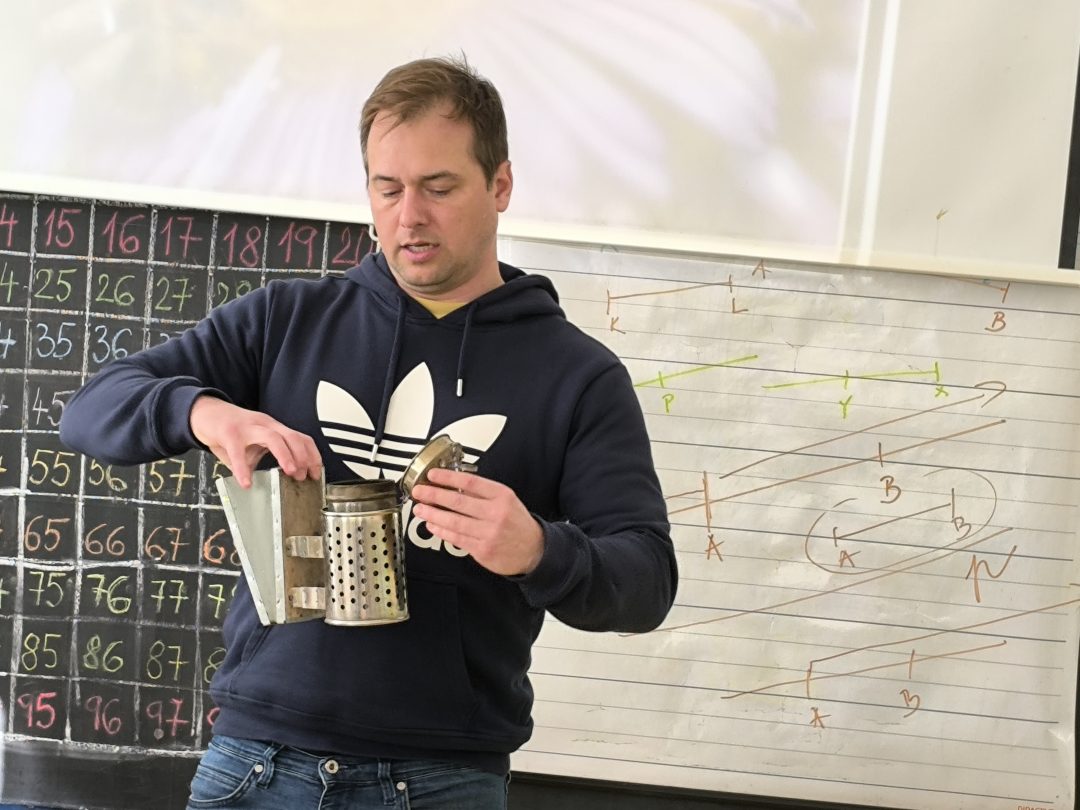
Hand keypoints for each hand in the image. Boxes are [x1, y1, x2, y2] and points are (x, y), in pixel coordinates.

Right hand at [190, 395, 321, 487]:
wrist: (204, 414)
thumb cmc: (231, 431)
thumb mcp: (254, 444)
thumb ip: (267, 458)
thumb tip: (281, 481)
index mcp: (273, 428)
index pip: (301, 437)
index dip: (312, 455)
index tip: (316, 472)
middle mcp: (264, 425)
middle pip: (292, 436)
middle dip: (303, 456)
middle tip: (304, 474)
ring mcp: (247, 427)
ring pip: (272, 437)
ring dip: (285, 455)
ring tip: (289, 472)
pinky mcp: (229, 433)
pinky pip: (238, 451)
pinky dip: (242, 468)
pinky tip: (245, 481)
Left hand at [410, 468, 543, 575]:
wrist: (534, 549)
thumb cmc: (517, 523)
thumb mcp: (507, 500)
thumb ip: (483, 493)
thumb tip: (454, 485)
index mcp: (502, 496)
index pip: (470, 483)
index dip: (448, 478)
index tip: (433, 475)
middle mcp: (495, 514)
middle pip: (458, 502)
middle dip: (434, 495)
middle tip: (420, 491)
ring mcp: (489, 533)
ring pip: (454, 521)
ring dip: (433, 514)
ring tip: (420, 509)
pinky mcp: (482, 550)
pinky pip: (457, 538)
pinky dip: (441, 531)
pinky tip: (433, 525)